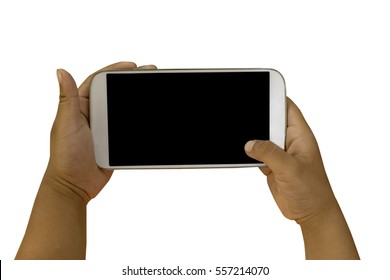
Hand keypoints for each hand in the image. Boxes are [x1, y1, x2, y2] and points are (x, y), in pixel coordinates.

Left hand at [46, 62, 156, 200]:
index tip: (132, 66)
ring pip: (122, 109)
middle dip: (131, 82)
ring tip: (153, 92)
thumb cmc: (65, 156)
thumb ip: (67, 99)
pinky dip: (137, 120)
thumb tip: (60, 71)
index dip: (114, 70)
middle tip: (149, 74)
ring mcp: (102, 128)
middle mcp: (91, 114)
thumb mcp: (67, 124)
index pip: (97, 81)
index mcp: (79, 106)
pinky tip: (149, 116)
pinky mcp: (111, 141)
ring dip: (137, 101)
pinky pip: (126, 127)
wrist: (74, 186)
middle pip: (114, 92)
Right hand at [244, 98, 336, 225]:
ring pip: (262, 137)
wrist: (310, 213)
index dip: (275, 97)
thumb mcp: (291, 169)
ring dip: (252, 138)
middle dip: (258, 118)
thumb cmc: (312, 191)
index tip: (259, 90)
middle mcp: (290, 141)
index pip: (287, 108)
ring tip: (239, 135)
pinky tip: (243, 154)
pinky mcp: (271, 165)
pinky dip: (249, 152)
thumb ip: (270, 154)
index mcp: (300, 136)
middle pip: (270, 121)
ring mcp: (280, 153)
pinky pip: (257, 152)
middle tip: (242, 114)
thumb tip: (250, 144)